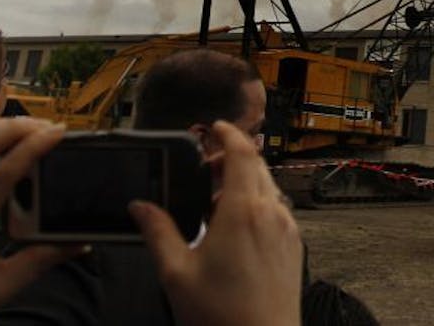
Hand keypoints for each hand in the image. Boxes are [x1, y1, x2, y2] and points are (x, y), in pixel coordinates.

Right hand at [131, 120, 301, 325]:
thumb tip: (140, 206)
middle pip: (257, 166)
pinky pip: (277, 209)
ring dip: (246, 180)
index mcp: (243, 211)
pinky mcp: (294, 247)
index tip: (215, 126)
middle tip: (205, 165)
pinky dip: (258, 202)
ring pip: (269, 187)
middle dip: (233, 157)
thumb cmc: (220, 315)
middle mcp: (272, 213)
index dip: (229, 133)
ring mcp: (287, 229)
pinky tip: (235, 225)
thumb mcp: (176, 273)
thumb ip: (158, 232)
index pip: (242, 153)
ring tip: (215, 198)